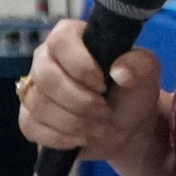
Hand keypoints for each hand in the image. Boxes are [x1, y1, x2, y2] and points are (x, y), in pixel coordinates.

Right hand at [15, 19, 164, 168]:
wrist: (126, 125)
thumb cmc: (132, 90)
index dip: (79, 64)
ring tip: (98, 126)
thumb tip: (119, 71)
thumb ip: (138, 64)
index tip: (103, 84)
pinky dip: (58, 137)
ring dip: (73, 121)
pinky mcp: (29, 117)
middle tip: (104, 111)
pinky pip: (30, 125)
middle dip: (79, 101)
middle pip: (46, 77)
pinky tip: (80, 138)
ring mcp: (34, 88)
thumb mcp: (146, 73)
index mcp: (71, 37)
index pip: (60, 39)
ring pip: (38, 104)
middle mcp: (46, 59)